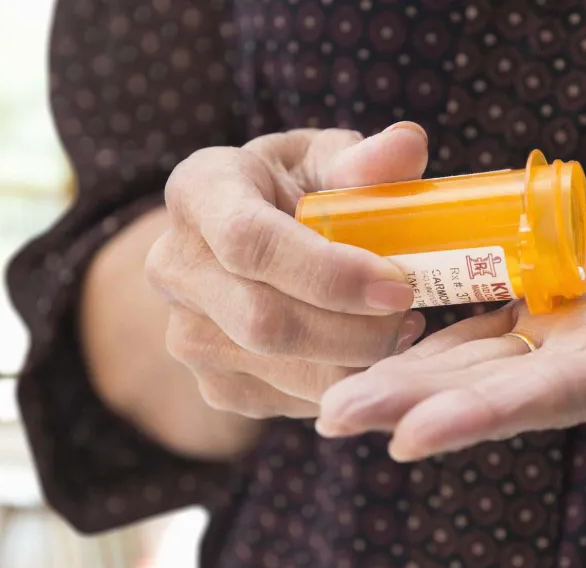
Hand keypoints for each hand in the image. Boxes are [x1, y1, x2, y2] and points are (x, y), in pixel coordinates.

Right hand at [145, 124, 429, 418]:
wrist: (243, 247)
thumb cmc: (297, 191)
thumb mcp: (326, 159)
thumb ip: (366, 160)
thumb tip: (408, 147)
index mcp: (199, 191)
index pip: (248, 242)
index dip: (328, 272)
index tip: (397, 286)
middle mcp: (174, 266)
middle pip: (263, 322)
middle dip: (353, 332)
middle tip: (411, 316)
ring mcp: (185, 333)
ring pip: (279, 372)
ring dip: (355, 362)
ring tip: (399, 331)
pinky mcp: (211, 383)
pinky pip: (285, 401)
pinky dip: (339, 384)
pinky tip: (363, 352)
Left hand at [317, 252, 585, 460]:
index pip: (547, 398)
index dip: (476, 415)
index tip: (406, 438)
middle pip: (487, 393)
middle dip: (407, 405)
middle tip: (325, 417)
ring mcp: (576, 352)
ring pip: (478, 367)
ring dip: (405, 382)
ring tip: (330, 398)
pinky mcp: (572, 327)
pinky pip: (497, 336)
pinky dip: (441, 344)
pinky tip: (388, 345)